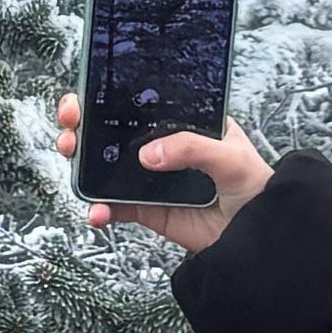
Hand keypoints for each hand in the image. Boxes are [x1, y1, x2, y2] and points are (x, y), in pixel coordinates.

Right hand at [53, 94, 272, 252]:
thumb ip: (192, 148)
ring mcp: (150, 178)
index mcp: (182, 121)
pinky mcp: (146, 209)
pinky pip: (114, 206)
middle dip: (82, 124)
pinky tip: (96, 212)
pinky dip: (99, 209)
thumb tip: (147, 154)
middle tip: (71, 125)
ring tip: (73, 164)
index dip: (107, 96)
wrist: (260, 237)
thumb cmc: (255, 186)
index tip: (85, 96)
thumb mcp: (230, 156)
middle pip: (110, 130)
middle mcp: (161, 146)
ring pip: (104, 166)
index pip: (139, 101)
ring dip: (82, 164)